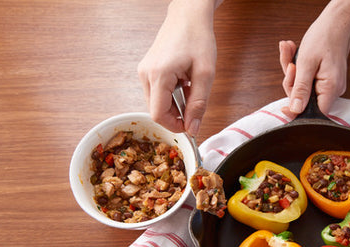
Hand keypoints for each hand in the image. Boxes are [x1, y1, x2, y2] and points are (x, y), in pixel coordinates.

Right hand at [138, 0, 219, 135]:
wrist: (188, 16)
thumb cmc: (198, 38)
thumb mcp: (205, 74)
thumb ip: (199, 104)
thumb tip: (193, 129)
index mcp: (159, 74)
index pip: (158, 115)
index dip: (175, 126)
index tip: (190, 126)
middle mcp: (146, 74)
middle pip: (156, 111)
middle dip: (176, 116)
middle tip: (195, 107)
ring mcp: (144, 71)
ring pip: (156, 103)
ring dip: (175, 106)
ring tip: (191, 90)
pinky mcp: (147, 70)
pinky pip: (157, 92)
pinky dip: (171, 96)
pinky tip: (184, 85)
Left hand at [279, 0, 349, 115]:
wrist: (337, 21)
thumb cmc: (324, 37)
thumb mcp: (306, 63)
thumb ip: (300, 88)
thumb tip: (295, 110)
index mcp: (330, 89)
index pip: (313, 113)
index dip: (297, 112)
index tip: (283, 107)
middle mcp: (332, 90)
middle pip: (305, 100)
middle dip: (291, 82)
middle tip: (289, 63)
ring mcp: (329, 85)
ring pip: (303, 88)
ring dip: (292, 71)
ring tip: (289, 49)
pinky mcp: (325, 79)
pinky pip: (307, 80)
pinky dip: (298, 69)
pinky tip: (293, 50)